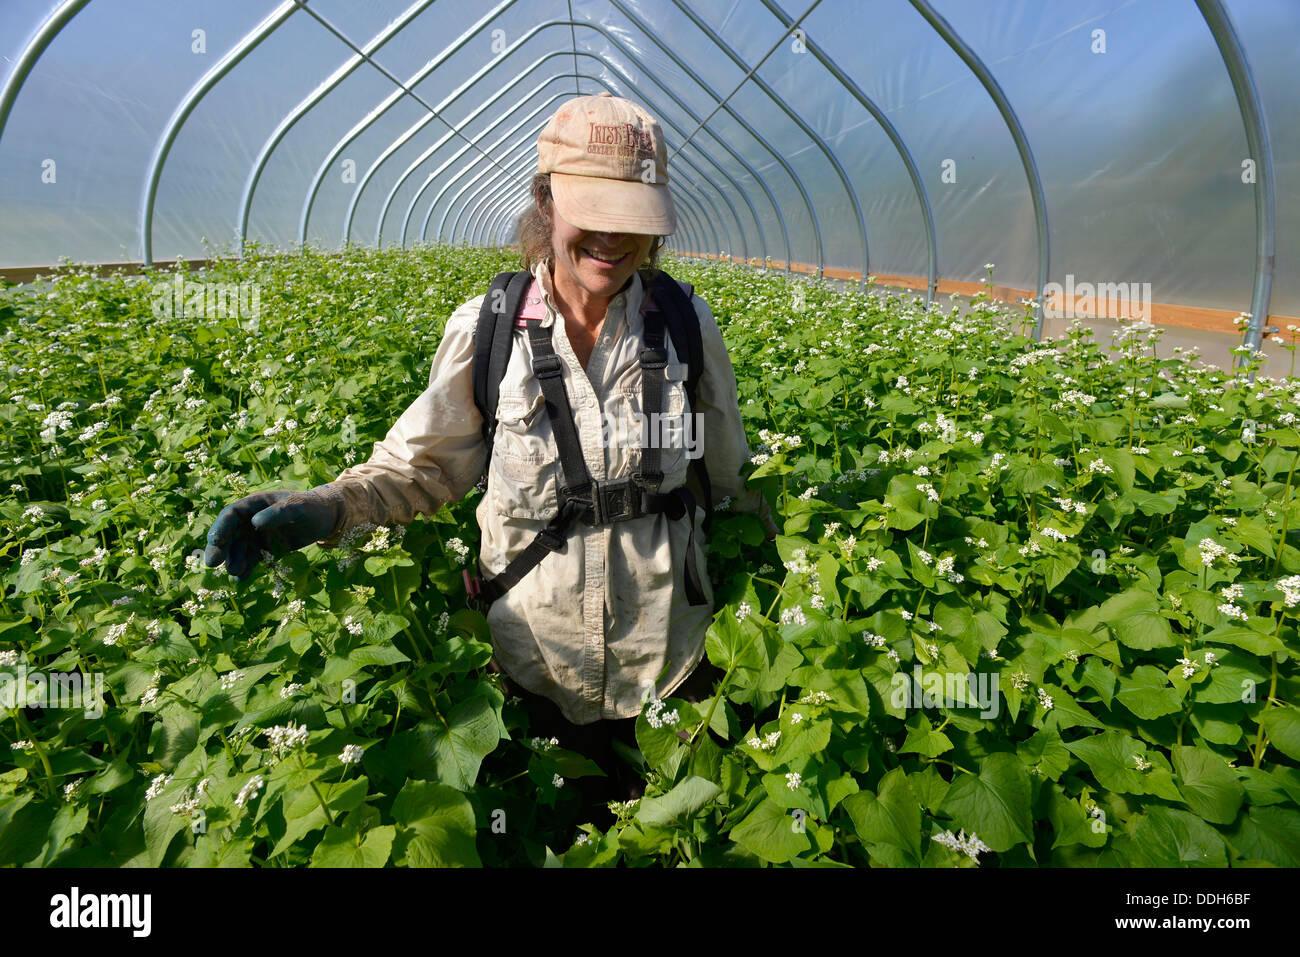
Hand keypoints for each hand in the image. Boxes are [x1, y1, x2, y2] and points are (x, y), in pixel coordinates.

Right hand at [203, 486, 342, 580]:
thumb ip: (279, 513)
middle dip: (220, 548)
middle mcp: (251, 519)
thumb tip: (255, 522)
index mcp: (255, 503)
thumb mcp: (298, 507)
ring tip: (235, 573)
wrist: (327, 519)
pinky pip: (251, 559)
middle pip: (229, 533)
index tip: (215, 541)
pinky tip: (242, 579)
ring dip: (234, 560)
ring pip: (239, 548)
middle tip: (212, 563)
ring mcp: (257, 535)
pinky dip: (246, 568)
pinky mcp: (265, 548)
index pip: (232, 514)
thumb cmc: (312, 507)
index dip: (221, 527)